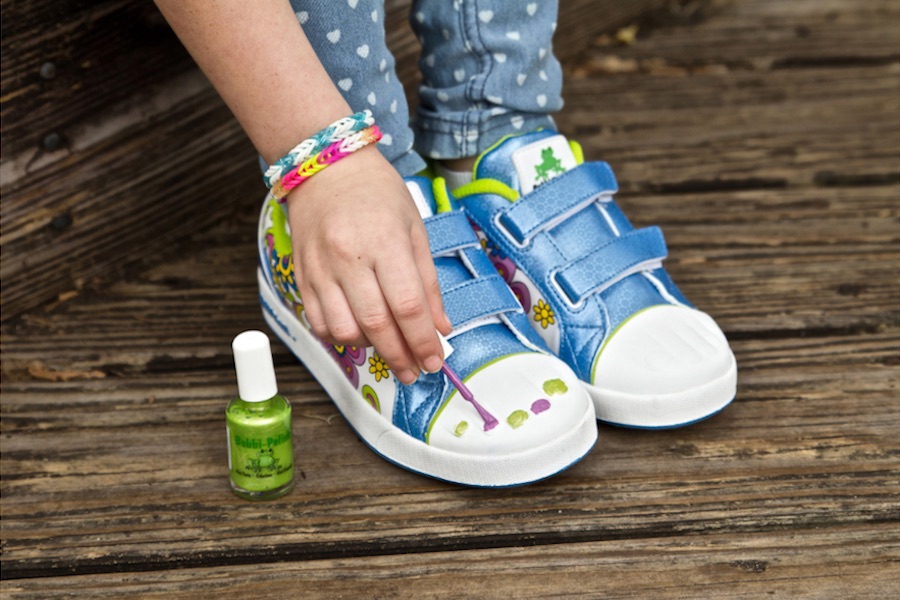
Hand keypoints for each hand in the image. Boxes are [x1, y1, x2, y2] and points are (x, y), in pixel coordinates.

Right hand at [285, 145, 452, 383]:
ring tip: (388, 347)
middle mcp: (348, 257)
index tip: (434, 362)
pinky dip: (340, 338)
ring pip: (343, 330)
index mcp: (384, 241)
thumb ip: (428, 283)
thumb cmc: (377, 194)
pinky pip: (318, 322)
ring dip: (370, 348)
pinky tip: (359, 333)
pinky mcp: (301, 276)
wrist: (325, 169)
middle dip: (400, 356)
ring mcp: (320, 268)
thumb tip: (441, 328)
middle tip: (414, 371)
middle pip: (376, 324)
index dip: (422, 341)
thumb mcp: (415, 229)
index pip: (407, 305)